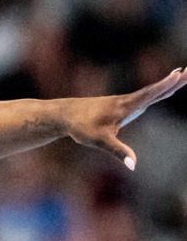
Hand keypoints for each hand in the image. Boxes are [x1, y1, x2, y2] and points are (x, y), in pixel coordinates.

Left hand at [64, 68, 185, 168]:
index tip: (179, 74)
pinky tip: (162, 91)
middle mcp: (126, 101)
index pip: (149, 95)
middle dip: (173, 82)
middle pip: (154, 90)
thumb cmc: (81, 127)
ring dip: (167, 85)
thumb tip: (133, 165)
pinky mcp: (121, 106)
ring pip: (150, 93)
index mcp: (124, 106)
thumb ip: (118, 152)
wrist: (65, 115)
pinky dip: (156, 92)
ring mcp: (124, 102)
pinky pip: (143, 97)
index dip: (165, 86)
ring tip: (182, 75)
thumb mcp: (99, 141)